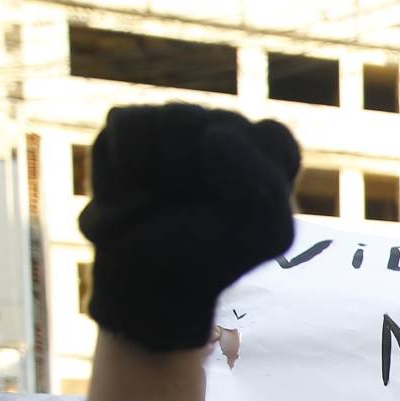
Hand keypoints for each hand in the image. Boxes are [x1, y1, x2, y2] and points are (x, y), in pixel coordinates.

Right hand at [79, 103, 299, 351]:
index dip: (259, 180)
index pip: (273, 138)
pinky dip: (133, 171)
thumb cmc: (215, 253)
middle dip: (214, 179)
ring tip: (165, 201)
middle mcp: (219, 123)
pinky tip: (136, 190)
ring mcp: (173, 119)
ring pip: (179, 121)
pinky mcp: (126, 124)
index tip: (243, 212)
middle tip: (198, 211)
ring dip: (172, 174)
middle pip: (226, 127)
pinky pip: (131, 133)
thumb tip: (212, 134)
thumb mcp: (267, 233)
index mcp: (263, 145)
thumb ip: (264, 184)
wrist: (150, 282)